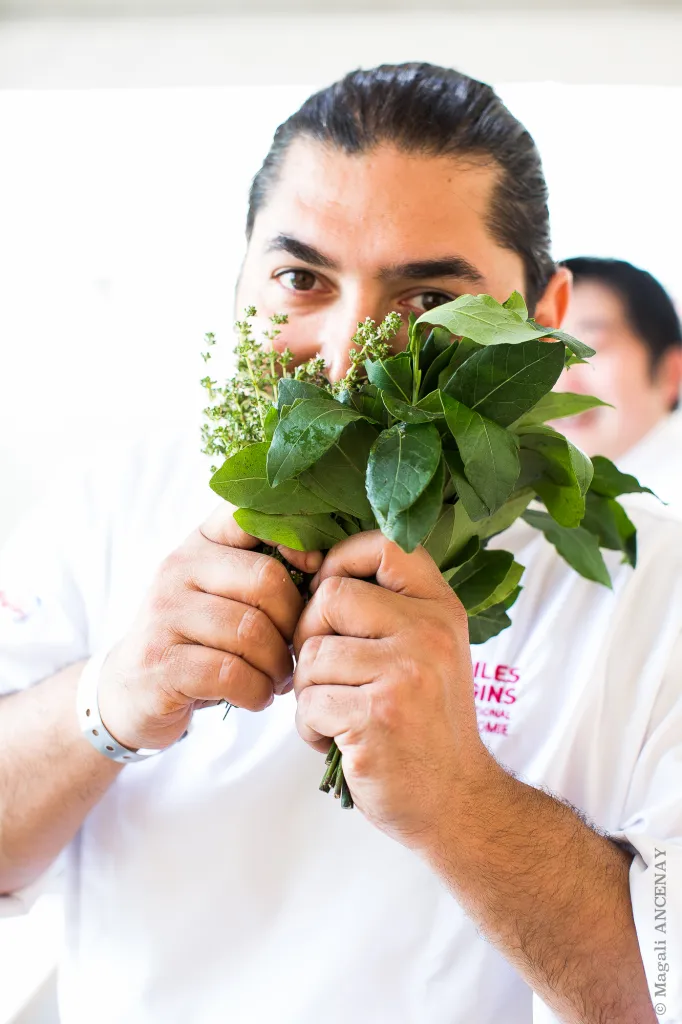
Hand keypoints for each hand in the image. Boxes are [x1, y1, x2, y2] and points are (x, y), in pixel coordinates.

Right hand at [97, 503, 321, 751]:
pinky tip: (256, 696)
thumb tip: (327, 567)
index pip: (250, 514)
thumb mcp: (224, 594)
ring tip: (278, 679)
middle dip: (294, 623)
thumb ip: (265, 572)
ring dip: (278, 665)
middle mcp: (178, 568)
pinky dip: (256, 691)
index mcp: (202, 543)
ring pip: (251, 631)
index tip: (315, 569)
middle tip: (297, 651)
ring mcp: (165, 613)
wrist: (130, 691)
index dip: (295, 535)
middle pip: (266, 580)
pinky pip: (231, 673)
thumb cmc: (200, 640)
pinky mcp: (161, 661)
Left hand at [293, 531, 487, 846]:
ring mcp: (405, 674)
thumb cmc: (427, 723)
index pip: (384, 543)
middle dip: (310, 636)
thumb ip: (387, 609)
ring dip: (308, 691)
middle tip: (327, 674)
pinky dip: (310, 727)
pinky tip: (338, 741)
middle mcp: (428, 632)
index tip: (328, 592)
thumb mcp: (428, 650)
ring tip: (339, 713)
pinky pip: (308, 702)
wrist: (457, 801)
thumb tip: (309, 569)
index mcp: (440, 608)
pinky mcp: (377, 717)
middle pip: (330, 596)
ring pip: (311, 654)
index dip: (340, 559)